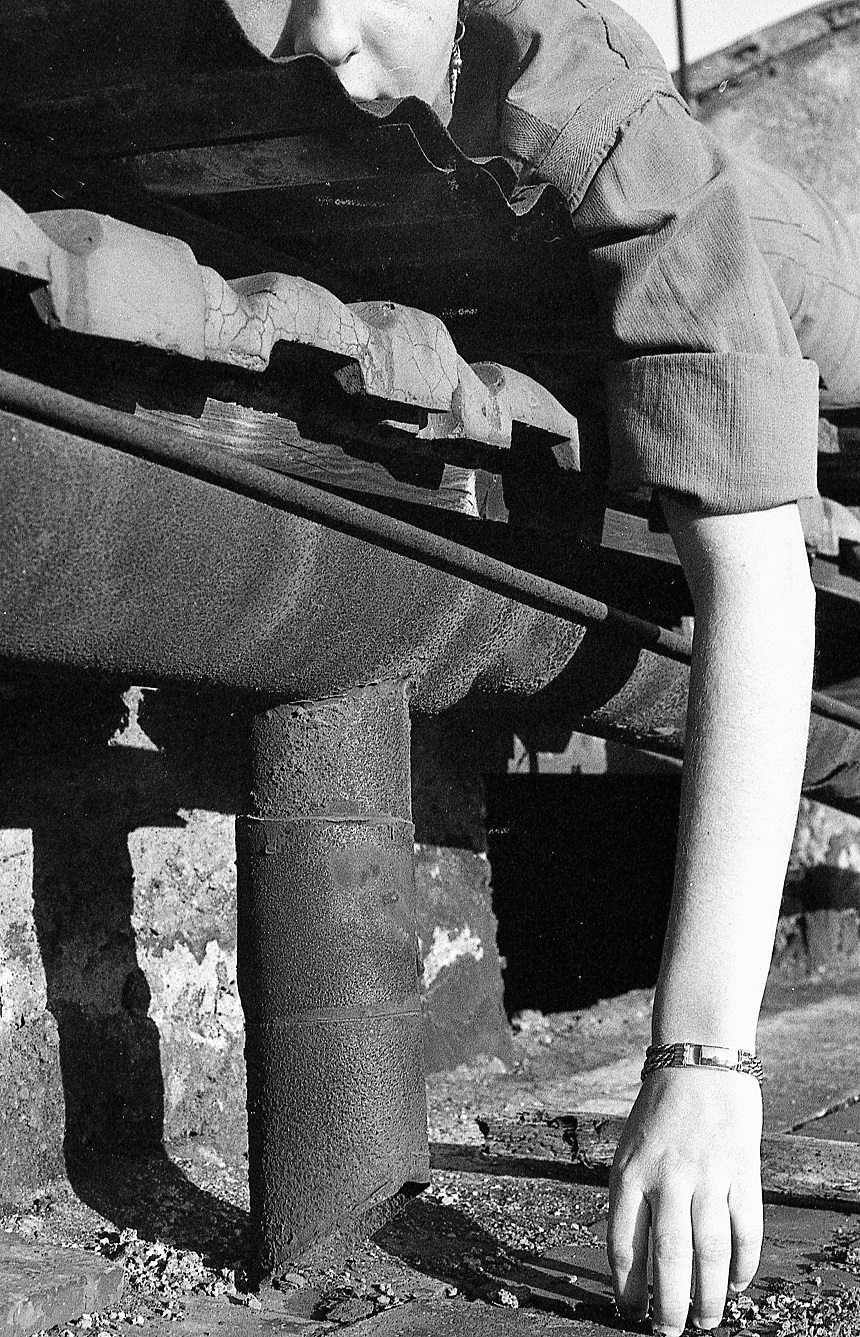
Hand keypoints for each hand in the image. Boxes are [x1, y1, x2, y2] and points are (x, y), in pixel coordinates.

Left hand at [607, 1070, 762, 1333]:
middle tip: (669, 1333)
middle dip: (669, 1305)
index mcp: (630, 1174)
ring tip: (706, 1321)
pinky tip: (737, 1283)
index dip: (628, 1288)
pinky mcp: (742, 1171)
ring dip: (709, 1295)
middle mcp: (667, 1178)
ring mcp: (707, 1175)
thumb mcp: (629, 1150)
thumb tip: (637, 1261)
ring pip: (710, 1252)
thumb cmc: (659, 1112)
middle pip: (669, 1258)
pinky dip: (743, 1263)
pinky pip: (745, 1230)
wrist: (698, 1062)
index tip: (630, 1312)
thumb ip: (633, 1199)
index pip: (624, 1246)